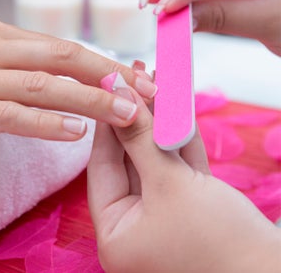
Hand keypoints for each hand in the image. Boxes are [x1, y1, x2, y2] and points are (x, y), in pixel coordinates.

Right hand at [0, 19, 158, 141]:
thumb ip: (9, 60)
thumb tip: (55, 70)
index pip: (59, 46)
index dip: (101, 62)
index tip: (136, 79)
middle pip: (60, 59)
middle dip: (109, 77)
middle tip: (148, 95)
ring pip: (42, 86)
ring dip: (89, 101)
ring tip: (127, 115)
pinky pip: (7, 115)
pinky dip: (44, 123)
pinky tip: (73, 133)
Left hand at [87, 78, 280, 272]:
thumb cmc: (219, 244)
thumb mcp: (170, 185)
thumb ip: (140, 139)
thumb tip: (117, 96)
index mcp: (115, 232)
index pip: (102, 166)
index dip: (108, 124)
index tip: (110, 87)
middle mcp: (133, 226)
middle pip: (129, 160)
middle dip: (137, 118)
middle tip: (137, 78)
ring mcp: (162, 218)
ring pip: (156, 160)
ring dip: (161, 124)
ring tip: (159, 82)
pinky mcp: (190, 210)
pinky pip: (179, 169)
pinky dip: (182, 141)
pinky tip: (179, 106)